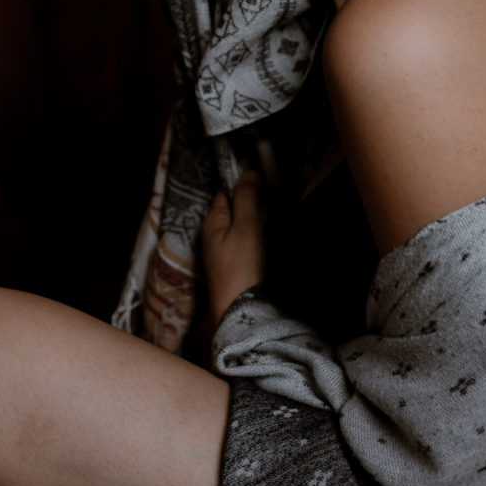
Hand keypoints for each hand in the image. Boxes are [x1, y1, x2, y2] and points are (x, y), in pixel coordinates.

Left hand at [200, 171, 265, 325]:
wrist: (242, 313)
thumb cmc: (241, 267)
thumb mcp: (245, 225)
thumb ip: (246, 197)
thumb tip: (248, 173)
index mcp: (213, 222)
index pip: (227, 193)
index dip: (245, 188)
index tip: (263, 190)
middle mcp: (216, 236)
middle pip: (241, 210)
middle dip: (259, 210)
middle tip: (269, 220)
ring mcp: (228, 253)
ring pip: (250, 229)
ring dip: (264, 228)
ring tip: (272, 236)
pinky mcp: (240, 268)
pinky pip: (254, 246)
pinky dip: (264, 244)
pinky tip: (273, 250)